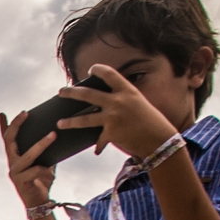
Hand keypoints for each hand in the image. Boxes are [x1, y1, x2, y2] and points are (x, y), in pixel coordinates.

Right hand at [0, 111, 57, 206]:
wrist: (39, 203)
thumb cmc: (41, 182)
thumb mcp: (45, 163)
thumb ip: (47, 152)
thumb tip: (59, 136)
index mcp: (15, 157)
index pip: (7, 140)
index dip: (3, 127)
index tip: (2, 114)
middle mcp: (12, 163)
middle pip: (10, 140)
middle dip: (16, 125)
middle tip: (25, 113)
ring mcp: (15, 172)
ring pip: (28, 155)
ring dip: (42, 144)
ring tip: (53, 134)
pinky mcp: (20, 182)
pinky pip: (34, 171)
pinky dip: (43, 169)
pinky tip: (49, 170)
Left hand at [52, 63, 179, 159]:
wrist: (160, 140)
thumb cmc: (151, 122)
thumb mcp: (139, 104)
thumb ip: (122, 101)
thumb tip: (99, 106)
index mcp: (127, 90)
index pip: (109, 74)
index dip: (98, 69)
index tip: (90, 70)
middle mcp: (118, 101)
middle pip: (87, 94)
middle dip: (71, 93)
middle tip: (61, 92)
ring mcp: (112, 117)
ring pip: (84, 118)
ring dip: (70, 121)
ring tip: (59, 123)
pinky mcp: (110, 133)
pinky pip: (99, 140)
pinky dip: (99, 145)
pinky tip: (97, 149)